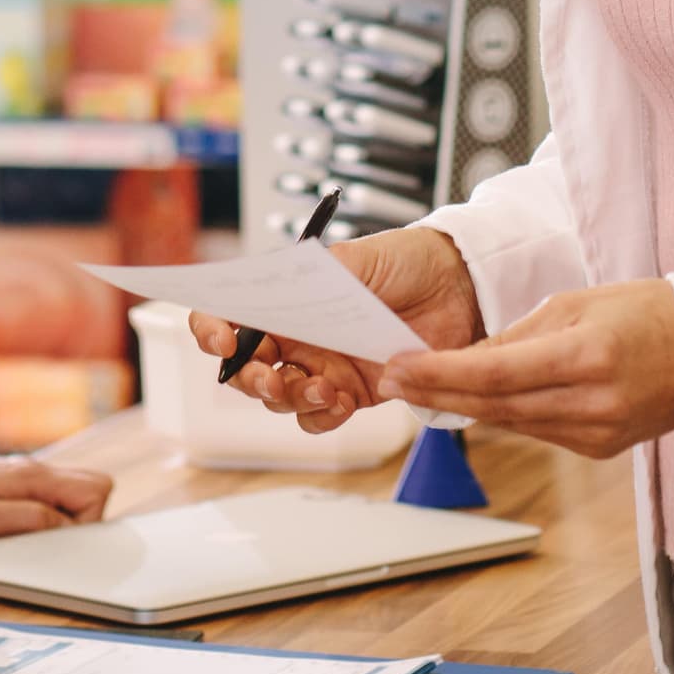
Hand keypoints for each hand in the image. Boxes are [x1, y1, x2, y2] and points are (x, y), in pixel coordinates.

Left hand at [0, 450, 110, 553]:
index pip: (96, 490)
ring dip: (58, 524)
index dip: (88, 523)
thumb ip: (27, 520)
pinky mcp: (7, 489)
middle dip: (81, 523)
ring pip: (66, 499)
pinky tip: (12, 537)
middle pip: (89, 491)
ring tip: (23, 542)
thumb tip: (66, 526)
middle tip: (46, 545)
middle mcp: (32, 473)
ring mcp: (20, 479)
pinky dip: (39, 522)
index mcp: (31, 478)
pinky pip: (43, 503)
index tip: (60, 543)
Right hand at [192, 228, 482, 432]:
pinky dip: (323, 415)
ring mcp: (323, 366)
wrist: (461, 287)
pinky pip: (320, 416)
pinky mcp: (354, 392)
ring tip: (324, 386)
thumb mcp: (356, 257)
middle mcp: (298, 335)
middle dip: (249, 379)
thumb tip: (279, 281)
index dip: (212, 330)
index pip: (229, 315)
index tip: (224, 341)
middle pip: (247, 368)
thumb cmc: (407, 261)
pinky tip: (342, 400)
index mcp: (288, 298)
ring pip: (281, 398)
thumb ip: (316, 272)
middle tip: (270, 379)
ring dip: (290, 399)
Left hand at [375, 280, 673, 460]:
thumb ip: (520, 334)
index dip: (439, 373)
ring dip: (463, 406)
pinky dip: (504, 415)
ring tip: (419, 389)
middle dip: (436, 393)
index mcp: (587, 355)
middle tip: (391, 382)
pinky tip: (474, 400)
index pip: (493, 371)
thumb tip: (466, 359)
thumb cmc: (649, 312)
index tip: (399, 368)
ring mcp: (597, 432)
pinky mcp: (599, 448)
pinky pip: (536, 431)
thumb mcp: (579, 303)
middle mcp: (591, 402)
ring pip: (509, 423)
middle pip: (493, 405)